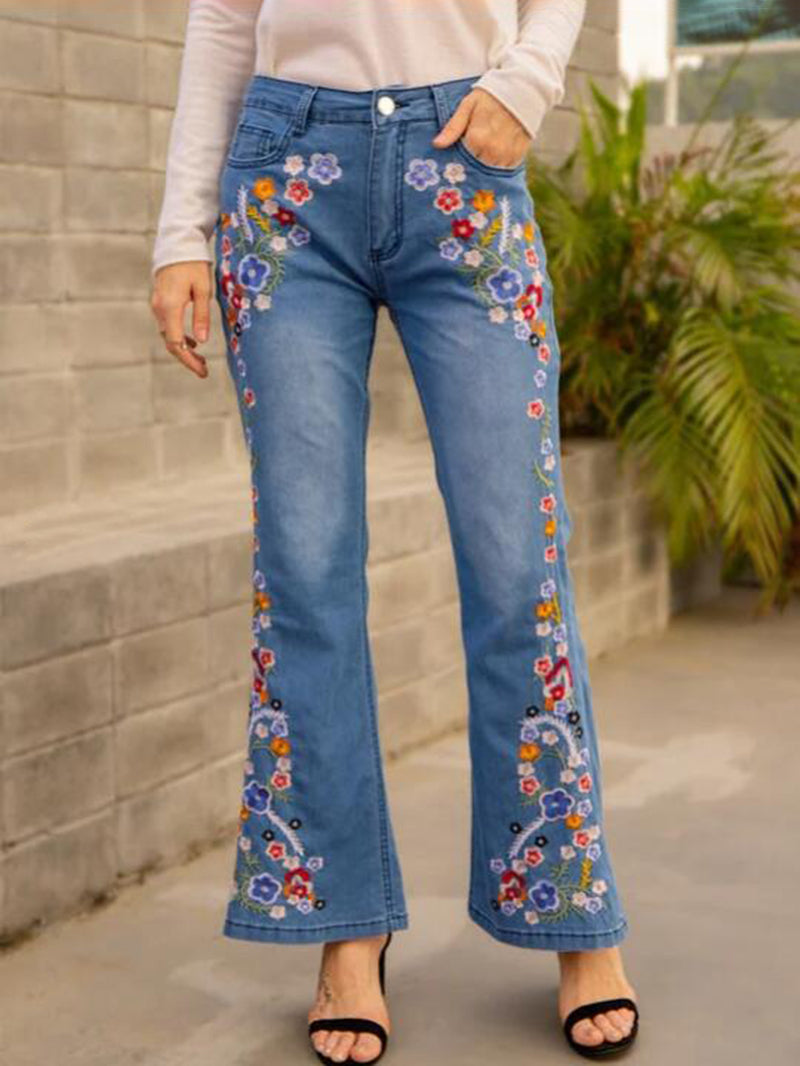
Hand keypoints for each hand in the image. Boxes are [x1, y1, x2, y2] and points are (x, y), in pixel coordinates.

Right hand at [150, 261, 211, 377]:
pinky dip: (179, 337)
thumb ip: (201, 315)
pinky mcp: (159, 302)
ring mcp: (157, 306)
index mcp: (170, 307)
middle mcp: (160, 309)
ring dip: (183, 349)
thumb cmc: (194, 264)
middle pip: (171, 343)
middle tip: (204, 370)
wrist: (177, 243)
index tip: (202, 372)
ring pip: (168, 335)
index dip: (189, 361)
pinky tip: (192, 341)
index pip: (177, 343)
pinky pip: (168, 326)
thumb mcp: (203, 289)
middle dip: (187, 359)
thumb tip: (201, 342)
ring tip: (201, 359)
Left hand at [432, 87, 531, 168]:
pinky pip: (505, 169)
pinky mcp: (519, 155)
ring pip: (491, 171)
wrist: (522, 89)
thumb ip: (453, 127)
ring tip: (484, 154)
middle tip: (472, 154)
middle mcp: (492, 150)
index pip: (462, 161)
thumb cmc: (490, 96)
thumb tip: (437, 144)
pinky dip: (500, 164)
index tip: (457, 156)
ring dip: (486, 166)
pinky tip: (497, 154)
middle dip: (472, 165)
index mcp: (476, 139)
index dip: (458, 159)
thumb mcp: (468, 106)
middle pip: (476, 169)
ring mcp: (506, 154)